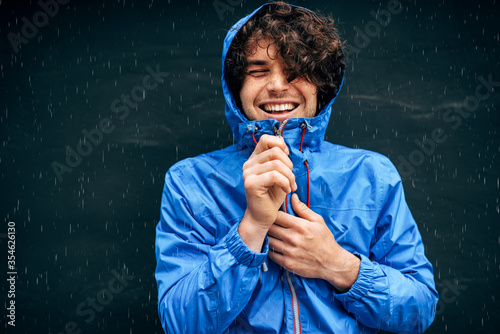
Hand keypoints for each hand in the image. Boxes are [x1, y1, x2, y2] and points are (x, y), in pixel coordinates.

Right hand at [239, 135, 296, 251]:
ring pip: (277, 164)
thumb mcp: (279, 174)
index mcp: (254, 159)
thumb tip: (284, 146)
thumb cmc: (272, 196)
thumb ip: (280, 159)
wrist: (263, 217)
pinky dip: (286, 182)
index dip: (280, 145)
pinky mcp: (251, 184)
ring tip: (291, 186)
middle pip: (275, 151)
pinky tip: (287, 191)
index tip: (287, 161)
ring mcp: (248, 174)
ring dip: (289, 176)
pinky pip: (275, 176)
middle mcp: (248, 164)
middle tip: (291, 179)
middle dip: (289, 165)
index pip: (266, 139)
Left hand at [268, 194, 359, 291]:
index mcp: (300, 226)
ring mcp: (289, 252)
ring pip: (269, 240)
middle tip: (270, 225)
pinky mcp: (287, 263)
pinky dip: (270, 249)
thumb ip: (303, 209)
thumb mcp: (318, 221)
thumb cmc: (325, 240)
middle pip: (270, 228)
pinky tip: (275, 246)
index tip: (274, 216)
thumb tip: (292, 196)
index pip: (277, 216)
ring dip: (269, 237)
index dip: (273, 214)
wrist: (331, 263)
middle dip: (268, 225)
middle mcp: (293, 238)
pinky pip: (271, 254)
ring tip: (272, 235)